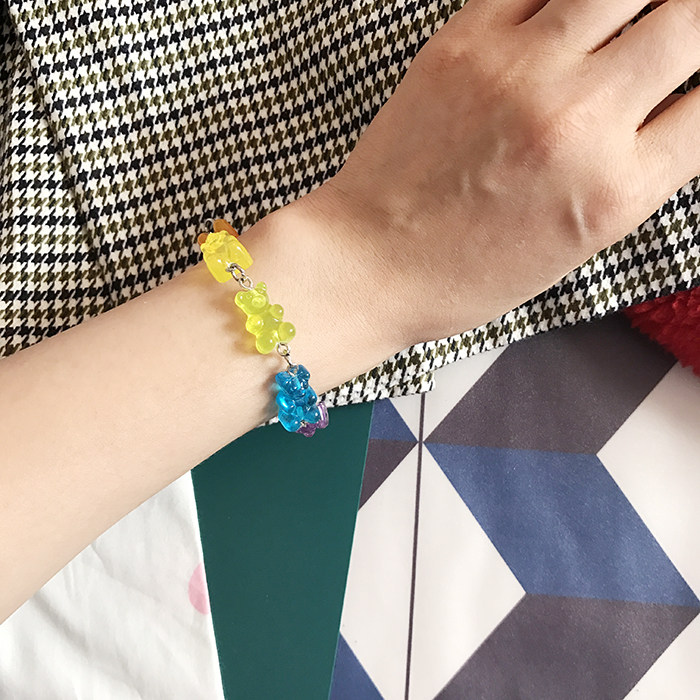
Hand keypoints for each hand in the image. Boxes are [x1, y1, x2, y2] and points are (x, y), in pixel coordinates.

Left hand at [300, 0, 699, 346]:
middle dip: (689, 26)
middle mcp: (579, 121)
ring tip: (623, 24)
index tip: (687, 86)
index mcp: (614, 192)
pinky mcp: (465, 41)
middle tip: (670, 39)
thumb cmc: (463, 274)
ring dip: (636, 4)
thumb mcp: (574, 245)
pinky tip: (568, 14)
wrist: (371, 262)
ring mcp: (520, 71)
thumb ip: (637, 173)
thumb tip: (674, 106)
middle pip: (689, 21)